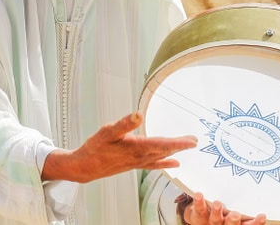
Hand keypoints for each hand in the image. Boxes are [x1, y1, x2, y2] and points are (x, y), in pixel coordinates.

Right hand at [41, 112, 195, 183]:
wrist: (85, 167)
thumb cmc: (95, 148)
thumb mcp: (108, 131)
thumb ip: (125, 123)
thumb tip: (139, 113)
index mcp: (136, 147)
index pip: (163, 144)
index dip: (179, 142)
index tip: (192, 140)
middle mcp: (140, 156)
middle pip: (165, 150)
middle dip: (181, 145)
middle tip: (195, 140)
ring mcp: (138, 162)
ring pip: (161, 156)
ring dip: (175, 151)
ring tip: (188, 146)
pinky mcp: (134, 164)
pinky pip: (154, 164)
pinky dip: (165, 162)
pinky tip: (175, 163)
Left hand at [182, 192, 265, 224]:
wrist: (200, 218)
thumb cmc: (223, 214)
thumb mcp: (236, 212)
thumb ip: (244, 204)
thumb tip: (263, 187)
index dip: (256, 223)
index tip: (263, 216)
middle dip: (233, 220)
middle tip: (236, 214)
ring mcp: (211, 221)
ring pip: (215, 219)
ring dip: (217, 212)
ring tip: (218, 204)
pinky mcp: (198, 215)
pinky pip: (199, 209)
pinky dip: (199, 202)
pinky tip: (200, 195)